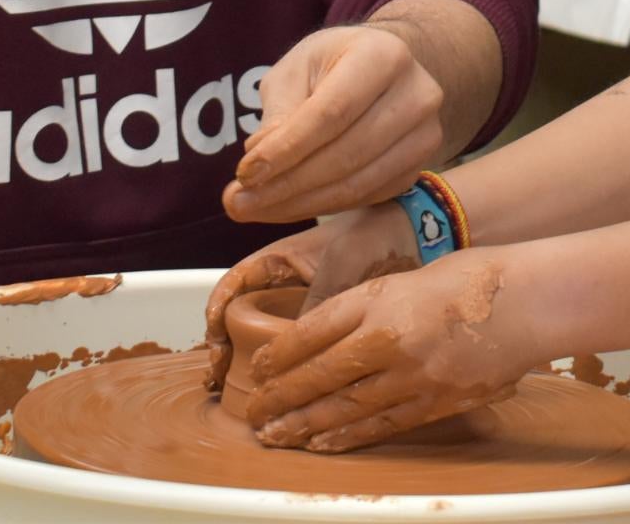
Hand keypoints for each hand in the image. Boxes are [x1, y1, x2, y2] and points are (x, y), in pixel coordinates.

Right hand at [202, 204, 417, 389]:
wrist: (414, 236)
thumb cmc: (373, 236)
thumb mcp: (342, 264)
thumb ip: (318, 297)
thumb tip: (295, 346)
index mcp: (278, 261)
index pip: (233, 285)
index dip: (216, 312)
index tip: (216, 340)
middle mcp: (283, 286)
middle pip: (239, 316)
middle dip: (225, 347)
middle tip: (219, 376)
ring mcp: (301, 307)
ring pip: (263, 336)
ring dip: (248, 362)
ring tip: (240, 392)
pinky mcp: (324, 328)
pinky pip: (296, 349)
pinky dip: (286, 370)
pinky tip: (285, 392)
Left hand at [223, 22, 445, 222]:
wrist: (384, 70)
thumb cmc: (333, 64)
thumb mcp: (297, 68)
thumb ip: (280, 111)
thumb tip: (260, 163)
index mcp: (384, 55)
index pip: (331, 112)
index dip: (286, 148)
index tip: (244, 173)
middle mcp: (417, 94)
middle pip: (345, 153)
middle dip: (286, 184)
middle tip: (238, 202)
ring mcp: (426, 134)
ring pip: (357, 183)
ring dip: (298, 204)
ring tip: (253, 208)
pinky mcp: (419, 166)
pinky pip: (367, 197)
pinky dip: (321, 207)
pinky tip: (286, 206)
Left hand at [244, 251, 547, 452]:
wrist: (529, 302)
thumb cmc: (474, 279)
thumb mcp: (409, 279)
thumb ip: (369, 307)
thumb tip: (329, 338)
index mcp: (380, 299)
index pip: (313, 330)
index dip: (281, 353)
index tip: (261, 367)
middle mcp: (389, 339)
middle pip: (320, 374)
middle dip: (282, 397)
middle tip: (255, 412)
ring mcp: (412, 375)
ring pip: (344, 407)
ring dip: (305, 423)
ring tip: (277, 434)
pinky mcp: (435, 401)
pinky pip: (381, 424)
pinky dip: (347, 435)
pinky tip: (323, 441)